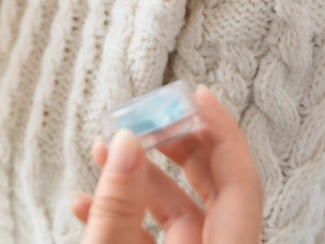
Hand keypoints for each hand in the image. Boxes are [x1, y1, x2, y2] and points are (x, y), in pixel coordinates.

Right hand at [71, 86, 262, 243]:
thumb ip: (118, 206)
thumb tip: (126, 142)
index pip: (240, 183)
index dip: (222, 132)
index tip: (197, 95)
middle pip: (211, 190)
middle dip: (176, 145)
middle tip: (149, 115)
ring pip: (177, 212)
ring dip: (137, 178)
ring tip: (102, 151)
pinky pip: (153, 236)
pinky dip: (123, 214)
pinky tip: (84, 203)